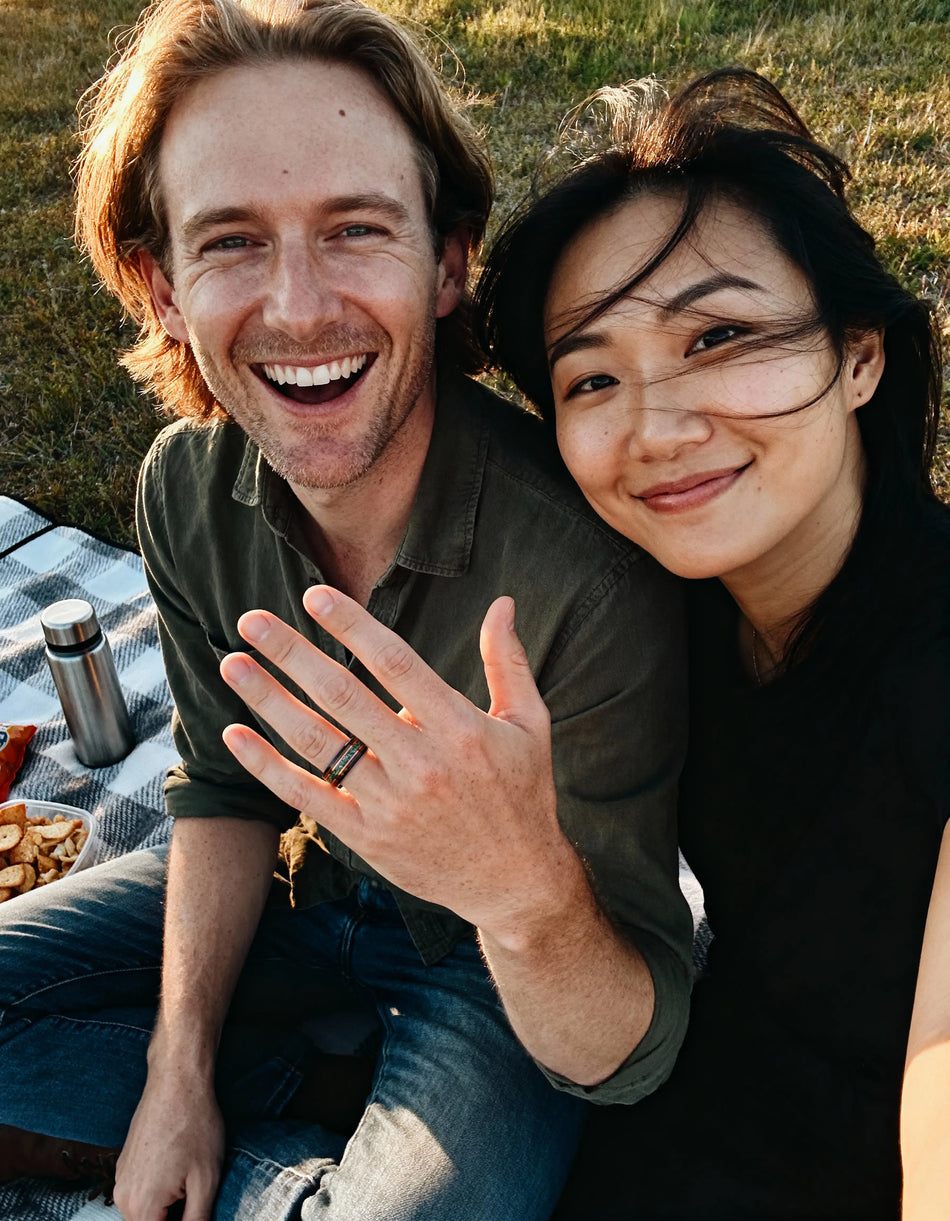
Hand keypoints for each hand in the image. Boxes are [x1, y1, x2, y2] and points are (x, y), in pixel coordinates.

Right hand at [113, 1062, 224, 1220]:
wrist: (177, 1082)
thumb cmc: (195, 1125)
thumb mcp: (206, 1180)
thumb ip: (196, 1220)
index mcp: (141, 1207)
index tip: (194, 1209)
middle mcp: (123, 1197)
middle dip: (174, 1217)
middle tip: (196, 1195)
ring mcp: (121, 1178)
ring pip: (145, 1210)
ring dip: (168, 1206)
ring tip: (190, 1180)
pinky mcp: (125, 1163)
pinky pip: (141, 1191)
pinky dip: (159, 1189)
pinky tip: (179, 1166)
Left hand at [219, 587, 579, 934]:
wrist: (516, 884)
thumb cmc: (523, 795)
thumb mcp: (530, 724)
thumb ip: (508, 661)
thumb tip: (502, 602)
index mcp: (459, 727)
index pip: (394, 663)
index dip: (351, 626)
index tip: (313, 596)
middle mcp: (420, 762)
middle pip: (342, 697)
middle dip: (291, 654)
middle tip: (251, 621)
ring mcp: (389, 802)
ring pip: (317, 743)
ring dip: (267, 701)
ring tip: (231, 664)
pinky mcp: (367, 837)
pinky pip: (307, 796)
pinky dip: (267, 766)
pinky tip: (234, 735)